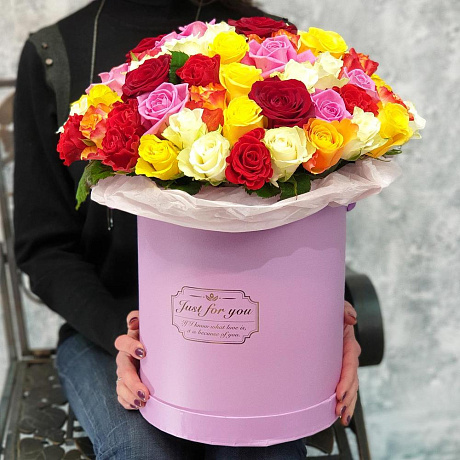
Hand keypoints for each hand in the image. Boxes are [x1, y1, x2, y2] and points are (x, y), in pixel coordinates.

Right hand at [114, 310, 149, 409]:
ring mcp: (123, 373)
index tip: (143, 352)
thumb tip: (134, 321)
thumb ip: (139, 319)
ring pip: (120, 385)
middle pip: (123, 370)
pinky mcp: (125, 385)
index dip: (131, 347)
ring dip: (130, 394)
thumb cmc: (151, 335)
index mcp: (128, 342)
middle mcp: (124, 358)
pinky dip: (128, 402)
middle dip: (133, 381)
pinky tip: (138, 405)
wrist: (152, 349)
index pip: (122, 342)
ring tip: (143, 401)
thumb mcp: (147, 324)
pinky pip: (121, 396)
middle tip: (145, 391)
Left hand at [335, 301, 360, 425]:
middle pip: (353, 380)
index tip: (340, 393)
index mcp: (348, 342)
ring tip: (343, 418)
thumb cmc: (325, 309)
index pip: (350, 363)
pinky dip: (345, 401)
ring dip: (348, 404)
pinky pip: (344, 386)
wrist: (319, 313)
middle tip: (340, 411)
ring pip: (351, 387)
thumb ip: (344, 309)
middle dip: (348, 398)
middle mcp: (348, 355)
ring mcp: (343, 364)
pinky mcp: (336, 369)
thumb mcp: (335, 305)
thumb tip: (352, 319)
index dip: (347, 379)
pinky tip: (340, 414)